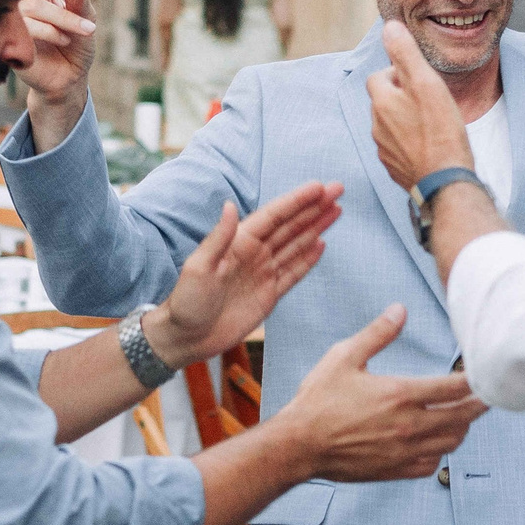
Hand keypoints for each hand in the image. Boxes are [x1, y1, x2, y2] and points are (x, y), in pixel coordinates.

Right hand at [16, 0, 99, 103]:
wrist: (70, 80)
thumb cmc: (76, 45)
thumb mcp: (85, 18)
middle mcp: (20, 4)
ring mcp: (12, 23)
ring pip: (30, 6)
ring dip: (62, 15)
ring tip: (87, 28)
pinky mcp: (10, 43)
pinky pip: (24, 28)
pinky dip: (49, 30)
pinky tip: (65, 38)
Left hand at [151, 181, 344, 365]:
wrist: (186, 338)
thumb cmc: (186, 301)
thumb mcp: (198, 267)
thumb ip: (218, 237)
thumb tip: (230, 205)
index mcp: (239, 242)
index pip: (274, 215)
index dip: (297, 201)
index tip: (319, 187)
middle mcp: (254, 253)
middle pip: (291, 225)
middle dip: (314, 207)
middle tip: (338, 189)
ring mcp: (263, 273)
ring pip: (296, 245)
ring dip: (316, 227)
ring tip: (336, 210)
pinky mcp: (269, 294)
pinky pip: (293, 272)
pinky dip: (308, 258)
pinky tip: (321, 244)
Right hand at [273, 305, 487, 481]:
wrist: (298, 446)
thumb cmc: (318, 400)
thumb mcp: (344, 357)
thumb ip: (378, 333)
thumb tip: (400, 309)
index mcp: (400, 394)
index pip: (454, 388)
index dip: (475, 380)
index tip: (483, 372)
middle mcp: (409, 425)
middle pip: (463, 417)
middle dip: (480, 405)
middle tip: (489, 395)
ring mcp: (404, 451)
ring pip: (451, 442)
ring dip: (462, 427)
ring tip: (463, 415)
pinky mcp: (396, 469)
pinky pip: (432, 463)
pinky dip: (440, 451)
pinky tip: (436, 440)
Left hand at [367, 20, 473, 189]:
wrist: (444, 180)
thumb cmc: (440, 130)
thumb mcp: (426, 83)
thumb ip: (406, 53)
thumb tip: (389, 26)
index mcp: (381, 102)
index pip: (378, 76)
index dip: (398, 74)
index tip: (419, 81)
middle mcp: (376, 125)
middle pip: (383, 101)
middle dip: (401, 97)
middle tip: (429, 101)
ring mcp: (383, 149)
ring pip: (390, 124)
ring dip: (405, 119)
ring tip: (431, 123)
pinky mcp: (393, 167)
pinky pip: (396, 147)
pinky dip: (409, 142)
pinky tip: (429, 145)